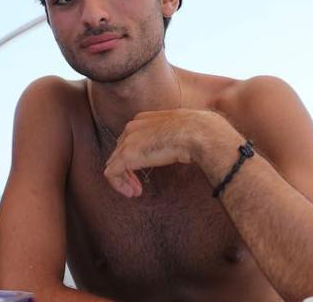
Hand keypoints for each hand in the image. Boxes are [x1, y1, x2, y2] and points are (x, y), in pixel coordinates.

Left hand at [103, 109, 238, 197]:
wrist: (199, 133)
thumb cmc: (200, 132)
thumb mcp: (183, 130)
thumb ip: (174, 136)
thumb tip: (182, 146)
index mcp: (144, 119)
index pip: (131, 139)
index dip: (136, 157)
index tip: (146, 171)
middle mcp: (132, 127)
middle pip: (120, 151)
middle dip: (128, 170)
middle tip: (138, 187)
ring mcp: (128, 141)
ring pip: (115, 163)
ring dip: (124, 180)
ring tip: (135, 192)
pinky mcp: (126, 156)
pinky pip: (112, 173)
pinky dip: (118, 185)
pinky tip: (132, 193)